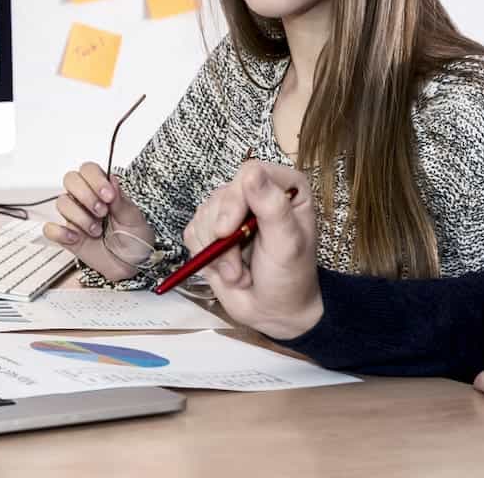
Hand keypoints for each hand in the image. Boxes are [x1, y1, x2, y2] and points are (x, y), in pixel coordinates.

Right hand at [43, 162, 154, 281]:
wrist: (131, 264)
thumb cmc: (134, 237)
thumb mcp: (134, 219)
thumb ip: (121, 201)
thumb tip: (112, 179)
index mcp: (103, 189)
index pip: (89, 170)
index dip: (95, 179)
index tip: (109, 196)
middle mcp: (86, 199)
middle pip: (71, 180)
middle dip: (86, 195)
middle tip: (102, 212)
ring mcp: (75, 217)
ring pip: (62, 202)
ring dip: (80, 217)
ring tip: (96, 230)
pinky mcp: (67, 236)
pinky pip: (50, 229)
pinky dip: (60, 232)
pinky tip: (76, 238)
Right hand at [182, 161, 321, 339]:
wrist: (275, 311)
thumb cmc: (290, 278)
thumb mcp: (287, 244)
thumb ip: (272, 207)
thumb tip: (251, 174)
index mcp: (284, 188)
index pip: (249, 173)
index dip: (234, 200)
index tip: (228, 231)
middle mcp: (257, 194)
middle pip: (222, 195)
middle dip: (224, 236)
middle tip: (238, 267)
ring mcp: (232, 212)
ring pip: (204, 215)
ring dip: (216, 252)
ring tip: (238, 272)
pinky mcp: (211, 230)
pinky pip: (193, 232)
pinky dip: (205, 256)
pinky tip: (227, 270)